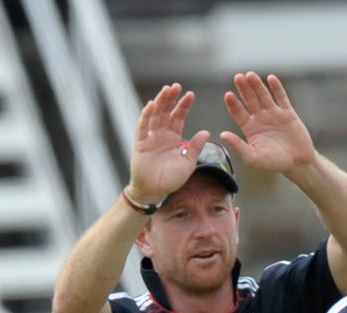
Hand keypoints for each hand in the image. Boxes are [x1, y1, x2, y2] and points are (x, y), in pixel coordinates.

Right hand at [129, 83, 209, 202]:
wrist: (155, 191)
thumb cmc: (172, 179)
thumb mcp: (188, 162)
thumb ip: (195, 147)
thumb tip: (207, 132)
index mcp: (174, 138)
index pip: (178, 117)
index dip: (183, 106)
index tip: (190, 94)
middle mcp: (161, 135)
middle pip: (166, 112)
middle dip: (170, 99)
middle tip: (176, 86)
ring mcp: (150, 138)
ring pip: (154, 116)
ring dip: (160, 103)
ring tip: (166, 91)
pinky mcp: (140, 144)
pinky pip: (142, 127)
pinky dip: (146, 116)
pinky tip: (151, 105)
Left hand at [219, 72, 315, 173]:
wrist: (298, 162)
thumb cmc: (274, 162)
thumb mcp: (253, 157)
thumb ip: (238, 146)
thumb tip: (222, 134)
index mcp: (250, 128)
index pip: (238, 112)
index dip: (233, 104)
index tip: (228, 95)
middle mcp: (260, 118)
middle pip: (249, 100)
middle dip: (244, 89)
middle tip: (238, 77)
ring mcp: (274, 114)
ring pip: (263, 96)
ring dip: (257, 85)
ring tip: (250, 75)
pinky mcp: (288, 113)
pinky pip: (281, 98)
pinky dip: (277, 88)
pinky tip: (271, 78)